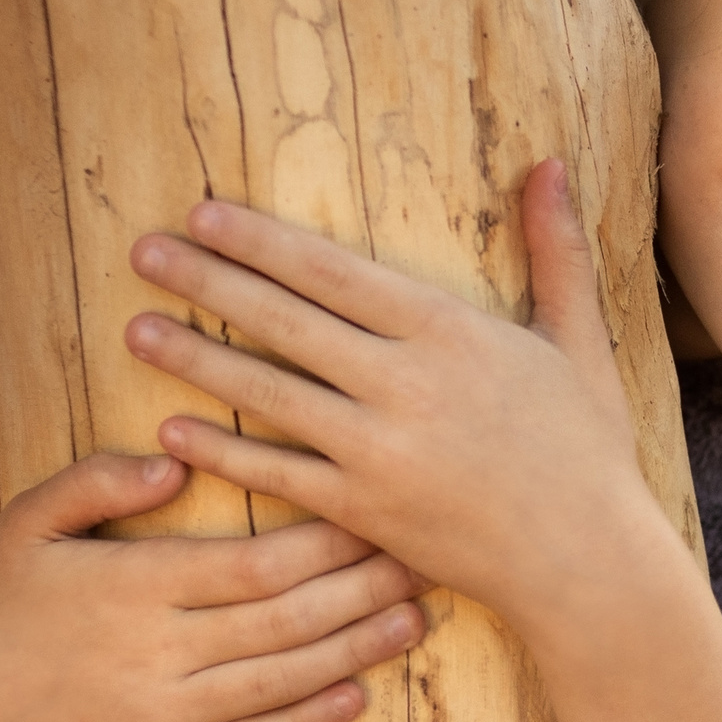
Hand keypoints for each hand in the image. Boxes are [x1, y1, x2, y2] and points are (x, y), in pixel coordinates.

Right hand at [0, 453, 427, 721]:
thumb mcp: (30, 518)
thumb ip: (101, 480)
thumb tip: (177, 457)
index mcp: (136, 585)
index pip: (259, 561)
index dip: (329, 539)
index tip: (381, 509)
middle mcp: (159, 653)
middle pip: (288, 619)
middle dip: (365, 586)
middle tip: (430, 556)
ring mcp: (162, 716)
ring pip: (282, 680)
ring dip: (357, 650)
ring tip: (416, 619)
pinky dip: (308, 720)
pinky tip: (358, 695)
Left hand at [129, 161, 721, 721]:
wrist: (585, 558)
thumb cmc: (585, 445)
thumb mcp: (577, 338)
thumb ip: (556, 249)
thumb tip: (551, 163)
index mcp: (449, 331)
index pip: (332, 271)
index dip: (261, 241)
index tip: (204, 215)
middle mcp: (405, 384)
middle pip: (284, 321)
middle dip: (206, 282)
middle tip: (143, 252)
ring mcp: (379, 451)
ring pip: (267, 394)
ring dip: (196, 359)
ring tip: (136, 329)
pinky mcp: (364, 511)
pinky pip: (278, 474)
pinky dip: (224, 450)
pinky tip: (173, 428)